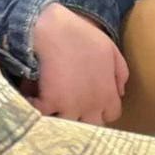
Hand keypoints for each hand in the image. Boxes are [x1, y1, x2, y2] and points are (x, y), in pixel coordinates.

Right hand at [31, 2, 128, 124]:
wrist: (53, 28)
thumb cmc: (82, 35)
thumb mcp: (110, 49)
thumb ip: (120, 73)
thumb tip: (120, 92)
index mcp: (108, 95)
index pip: (112, 115)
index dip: (102, 109)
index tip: (93, 102)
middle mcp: (92, 106)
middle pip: (92, 125)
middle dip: (85, 117)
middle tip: (73, 105)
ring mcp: (71, 107)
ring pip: (69, 125)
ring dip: (61, 116)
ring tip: (54, 106)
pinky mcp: (50, 103)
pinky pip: (44, 116)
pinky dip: (38, 109)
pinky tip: (34, 99)